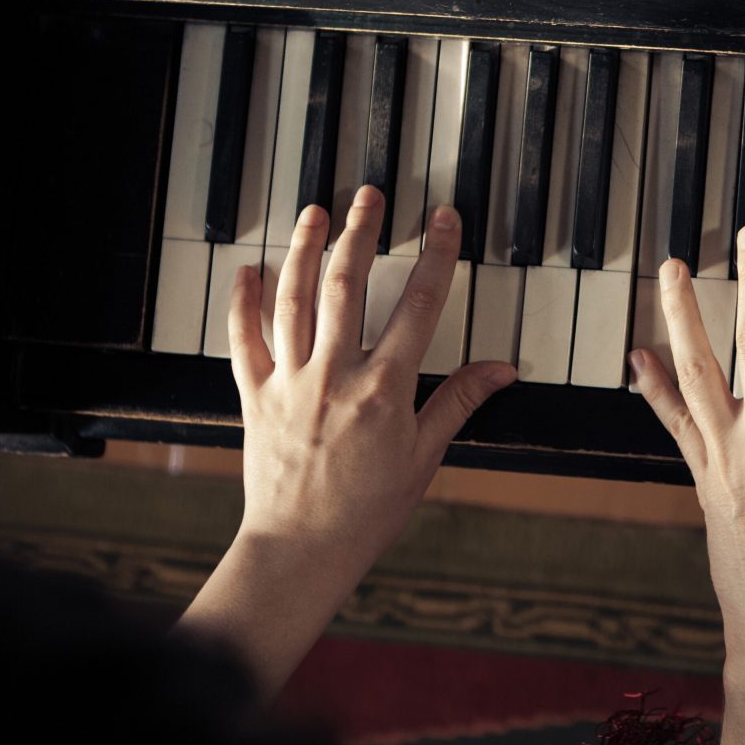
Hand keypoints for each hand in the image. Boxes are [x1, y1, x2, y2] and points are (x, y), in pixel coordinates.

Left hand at [229, 187, 515, 577]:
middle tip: (370, 196)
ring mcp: (290, 382)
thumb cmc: (367, 511)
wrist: (302, 548)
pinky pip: (243, 339)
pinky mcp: (256, 396)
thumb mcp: (425, 456)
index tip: (444, 221)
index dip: (436, 256)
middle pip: (347, 286)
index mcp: (384, 390)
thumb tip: (502, 370)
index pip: (419, 306)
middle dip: (361, 233)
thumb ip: (459, 402)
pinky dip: (242, 301)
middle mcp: (334, 376)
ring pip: (293, 300)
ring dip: (303, 250)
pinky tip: (248, 270)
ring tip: (315, 213)